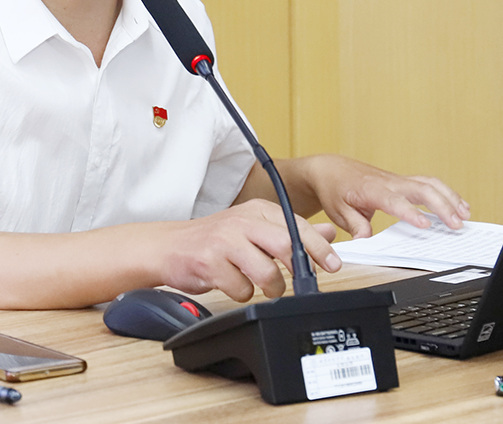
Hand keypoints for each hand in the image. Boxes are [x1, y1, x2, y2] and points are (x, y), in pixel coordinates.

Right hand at [158, 199, 340, 302]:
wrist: (169, 246)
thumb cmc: (214, 239)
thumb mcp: (254, 228)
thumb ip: (290, 231)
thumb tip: (329, 234)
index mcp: (256, 210)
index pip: (296, 225)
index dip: (318, 247)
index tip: (333, 264)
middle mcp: (241, 221)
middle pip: (285, 245)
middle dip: (299, 268)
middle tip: (303, 282)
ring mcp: (224, 242)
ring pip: (266, 272)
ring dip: (271, 287)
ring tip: (263, 285)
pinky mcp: (210, 263)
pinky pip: (242, 289)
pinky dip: (243, 293)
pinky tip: (234, 284)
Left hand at [297, 154, 469, 238]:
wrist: (331, 169)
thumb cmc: (336, 190)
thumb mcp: (338, 212)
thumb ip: (355, 226)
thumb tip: (366, 240)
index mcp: (371, 190)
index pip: (394, 201)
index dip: (411, 213)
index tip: (425, 225)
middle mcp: (388, 182)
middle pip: (421, 189)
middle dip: (442, 206)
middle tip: (456, 225)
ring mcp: (398, 180)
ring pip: (429, 184)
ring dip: (449, 198)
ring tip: (465, 215)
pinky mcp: (403, 181)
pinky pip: (428, 184)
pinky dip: (446, 193)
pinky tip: (458, 205)